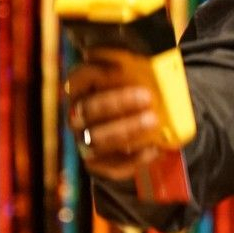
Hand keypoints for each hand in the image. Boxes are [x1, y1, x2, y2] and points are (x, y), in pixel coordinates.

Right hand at [65, 58, 162, 181]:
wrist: (137, 138)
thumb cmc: (135, 102)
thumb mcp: (135, 84)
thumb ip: (139, 75)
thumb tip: (156, 67)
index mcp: (82, 92)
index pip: (77, 79)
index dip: (93, 73)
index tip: (119, 68)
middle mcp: (77, 117)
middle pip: (88, 109)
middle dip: (117, 102)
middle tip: (147, 97)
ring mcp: (84, 142)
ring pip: (97, 139)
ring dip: (126, 129)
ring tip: (153, 121)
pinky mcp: (97, 164)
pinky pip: (112, 166)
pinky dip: (135, 159)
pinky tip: (154, 149)